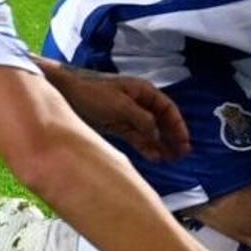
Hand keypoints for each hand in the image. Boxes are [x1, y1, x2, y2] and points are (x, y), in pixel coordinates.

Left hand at [69, 71, 189, 161]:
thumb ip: (142, 119)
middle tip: (182, 154)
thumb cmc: (92, 92)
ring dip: (161, 144)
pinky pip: (136, 137)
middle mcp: (138, 102)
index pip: (167, 108)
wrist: (65, 93)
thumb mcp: (120, 105)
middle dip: (172, 137)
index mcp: (142, 91)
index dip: (178, 125)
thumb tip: (157, 133)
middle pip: (161, 121)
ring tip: (170, 159)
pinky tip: (153, 157)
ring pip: (150, 131)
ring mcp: (127, 115)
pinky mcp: (117, 125)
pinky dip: (145, 146)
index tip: (185, 141)